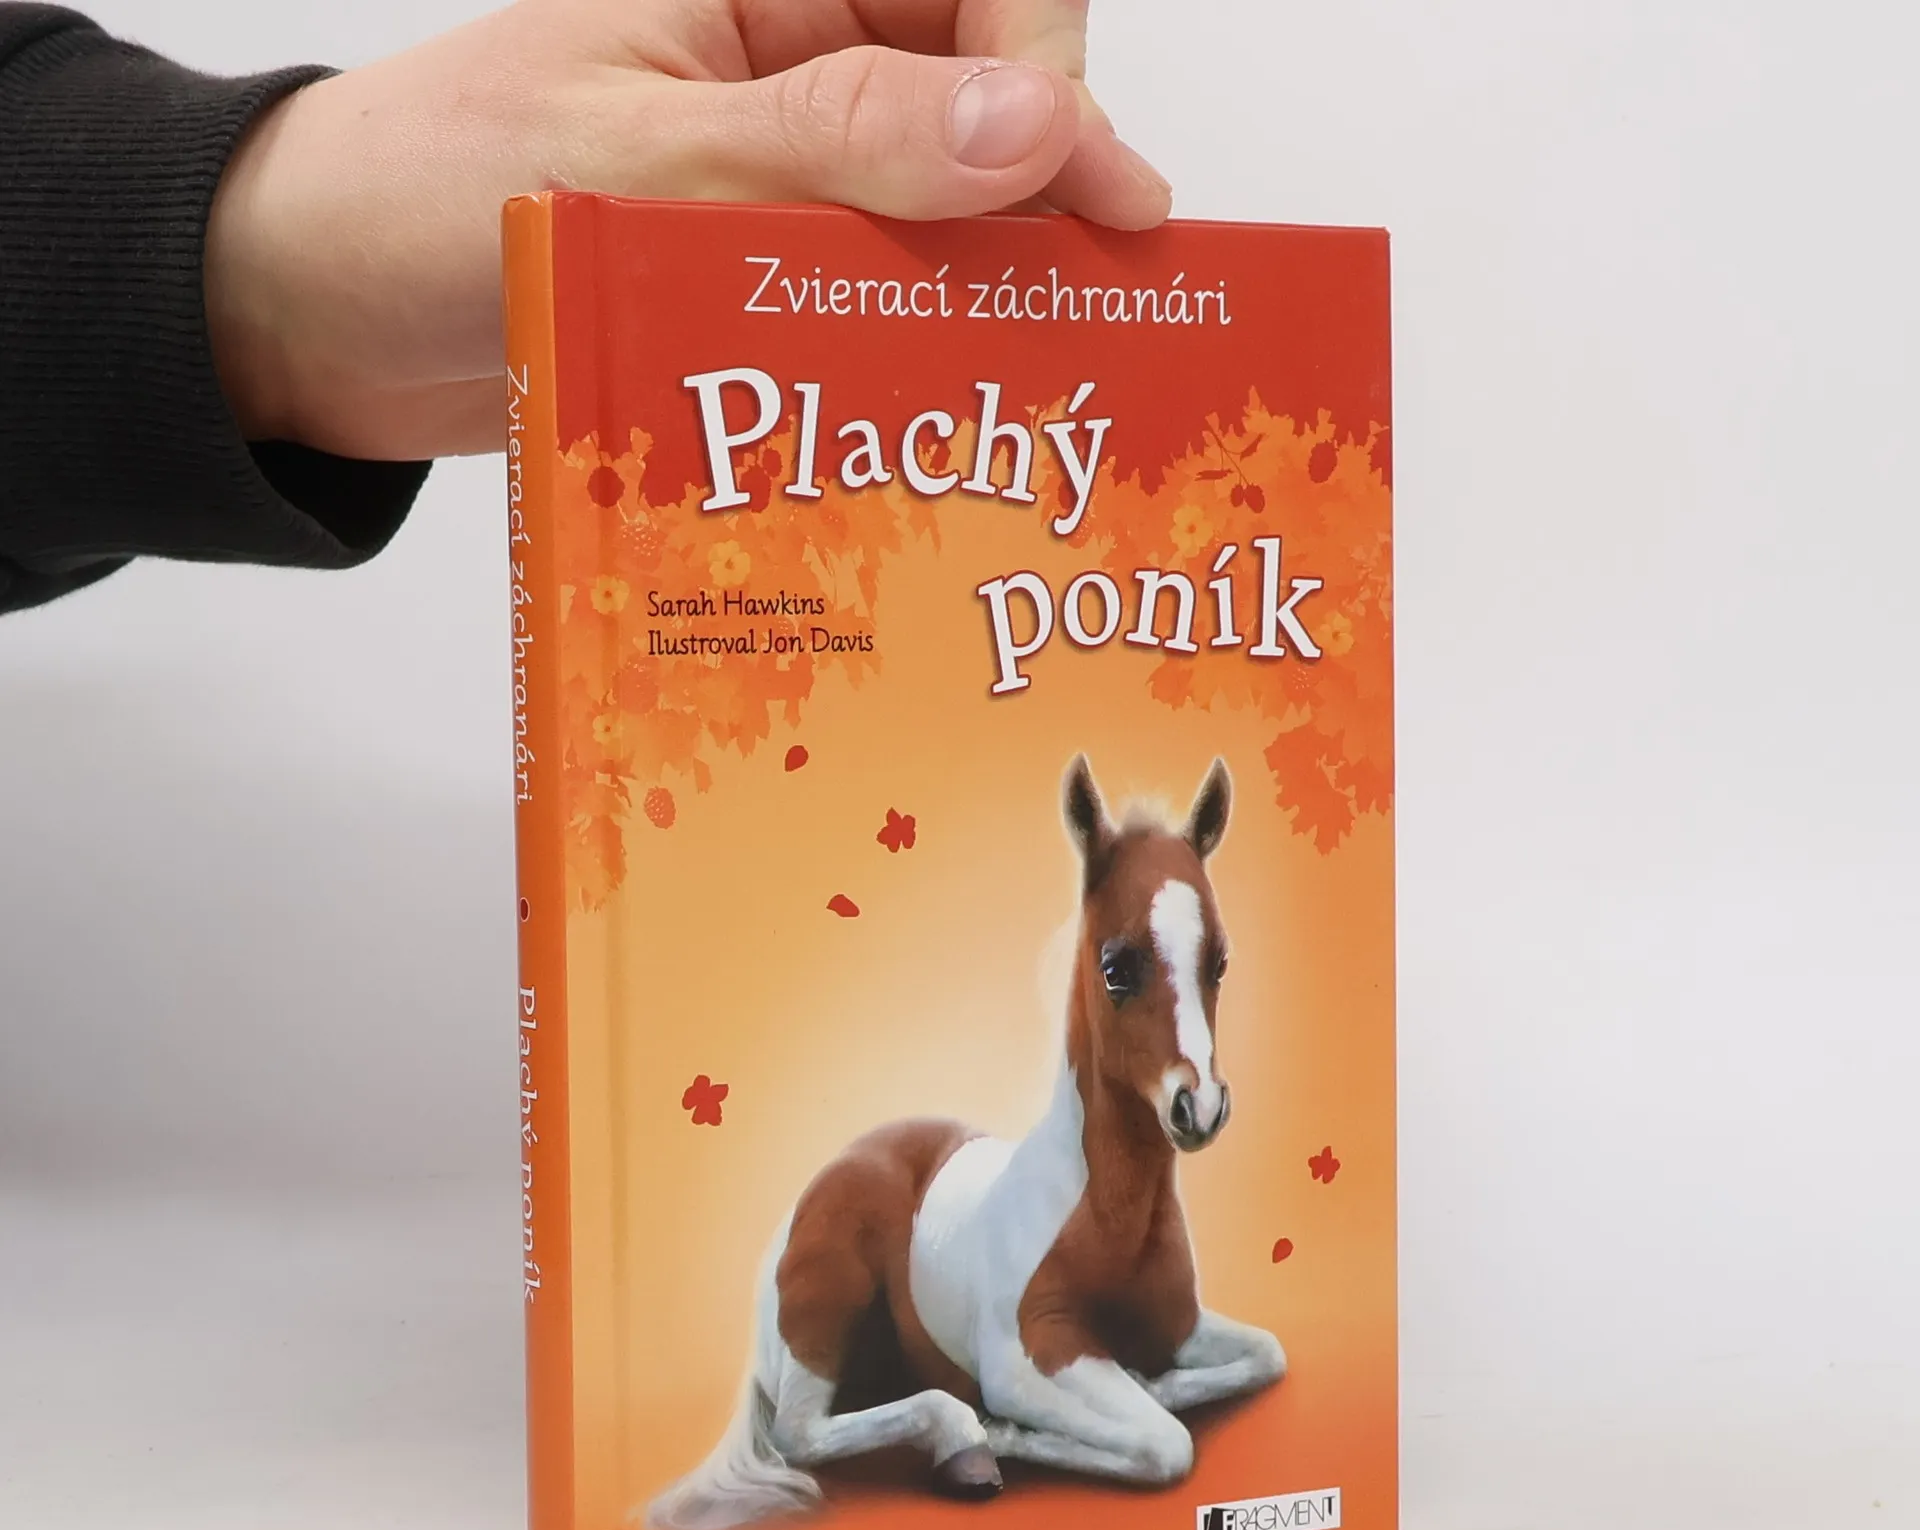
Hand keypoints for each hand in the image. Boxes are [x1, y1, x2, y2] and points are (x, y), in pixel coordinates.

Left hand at [204, 0, 1170, 462]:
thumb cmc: (428, 198)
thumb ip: (842, 143)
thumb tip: (1036, 126)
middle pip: (980, 103)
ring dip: (983, 291)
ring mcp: (777, 174)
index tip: (1086, 193)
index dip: (1047, 76)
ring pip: (937, 215)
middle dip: (1037, 199)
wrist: (310, 316)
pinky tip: (939, 412)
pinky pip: (871, 297)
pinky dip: (912, 350)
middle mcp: (786, 61)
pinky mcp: (757, 276)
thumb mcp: (644, 161)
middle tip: (1085, 314)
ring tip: (1029, 383)